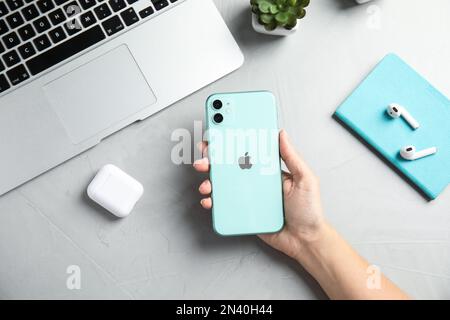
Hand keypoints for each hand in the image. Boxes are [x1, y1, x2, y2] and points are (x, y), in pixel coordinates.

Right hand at [193, 130, 325, 260]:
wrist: (304, 240)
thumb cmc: (308, 210)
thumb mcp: (304, 179)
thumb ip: (292, 157)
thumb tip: (281, 134)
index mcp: (268, 170)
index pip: (248, 151)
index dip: (232, 142)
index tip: (220, 133)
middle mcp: (256, 181)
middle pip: (230, 166)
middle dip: (213, 159)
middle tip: (205, 156)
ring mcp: (247, 197)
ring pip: (223, 185)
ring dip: (209, 180)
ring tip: (207, 183)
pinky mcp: (243, 212)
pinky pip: (224, 205)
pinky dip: (212, 201)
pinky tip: (210, 200)